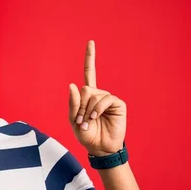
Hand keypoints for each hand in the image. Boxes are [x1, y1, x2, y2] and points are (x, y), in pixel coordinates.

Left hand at [69, 40, 126, 155]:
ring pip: (93, 95)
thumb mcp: (74, 121)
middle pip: (86, 89)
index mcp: (88, 96)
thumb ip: (73, 104)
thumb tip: (72, 84)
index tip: (91, 42)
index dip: (90, 58)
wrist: (100, 147)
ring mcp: (109, 98)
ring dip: (88, 110)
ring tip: (88, 122)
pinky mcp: (118, 104)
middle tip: (81, 120)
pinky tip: (96, 118)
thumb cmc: (87, 135)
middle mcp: (99, 94)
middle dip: (80, 106)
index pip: (89, 73)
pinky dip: (97, 109)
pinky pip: (105, 99)